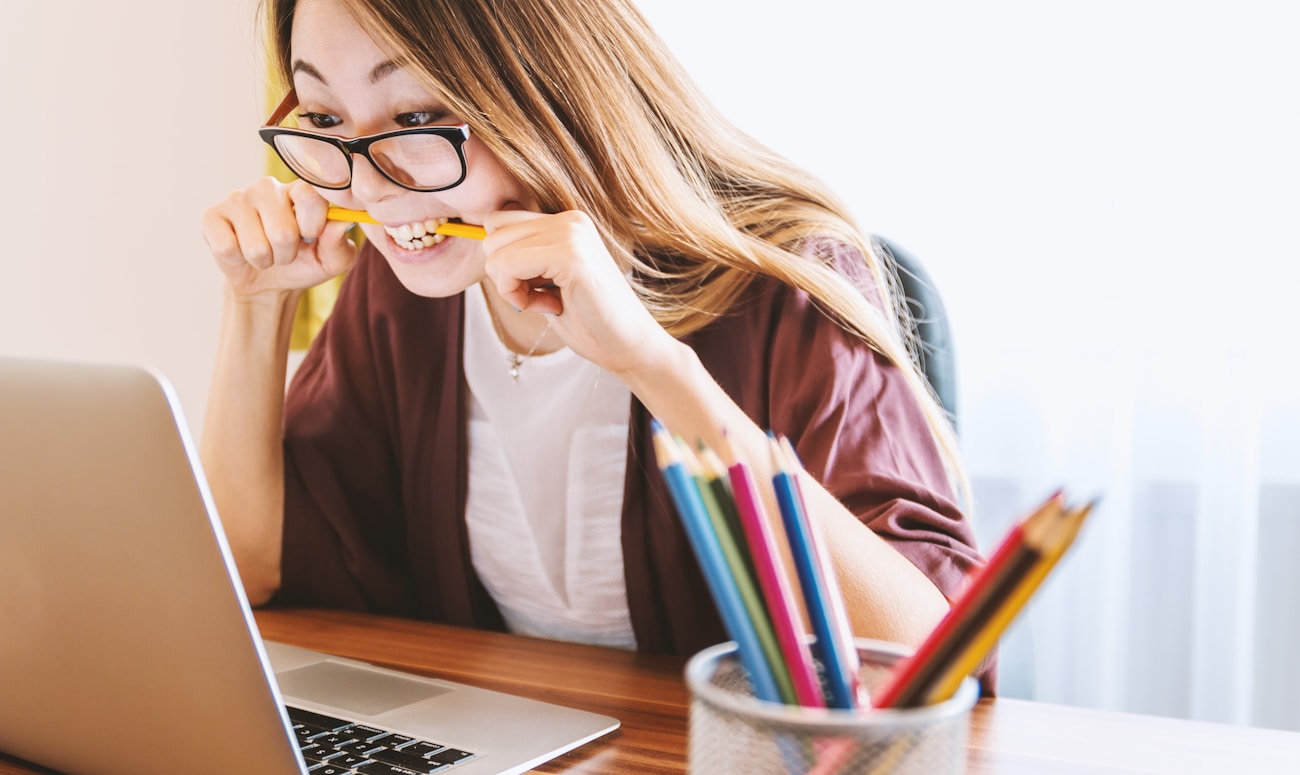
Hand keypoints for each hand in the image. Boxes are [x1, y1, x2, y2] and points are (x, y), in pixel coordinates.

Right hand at [201, 177, 358, 298]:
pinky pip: (227, 248)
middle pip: (282, 231)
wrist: (268, 282)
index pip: (310, 197)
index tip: (311, 237)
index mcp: (300, 190)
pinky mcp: (212, 216)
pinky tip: (240, 251)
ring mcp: (238, 198)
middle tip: (284, 252)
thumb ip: (340, 243)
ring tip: (264, 253)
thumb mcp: (331, 260)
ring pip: (256, 246)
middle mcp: (268, 187)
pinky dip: (238, 261)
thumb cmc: (304, 263)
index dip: (313, 226)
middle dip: (286, 254)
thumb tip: (341, 223)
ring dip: (264, 260)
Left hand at [480, 209, 677, 377]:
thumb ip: (524, 257)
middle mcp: (570, 219)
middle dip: (504, 275)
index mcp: (567, 221)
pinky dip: (516, 295)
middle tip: (540, 298)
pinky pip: (507, 267)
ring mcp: (572, 233)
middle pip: (491, 234)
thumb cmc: (589, 321)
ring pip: (495, 252)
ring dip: (511, 287)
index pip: (498, 222)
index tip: (534, 287)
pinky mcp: (570, 255)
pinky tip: (549, 307)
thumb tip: (483, 241)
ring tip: (548, 302)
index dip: (504, 261)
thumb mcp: (548, 280)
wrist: (629, 347)